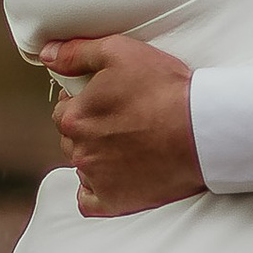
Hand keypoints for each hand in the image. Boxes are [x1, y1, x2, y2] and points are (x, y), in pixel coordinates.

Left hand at [41, 34, 204, 214]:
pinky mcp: (116, 200)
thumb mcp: (119, 52)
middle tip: (122, 119)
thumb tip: (48, 54)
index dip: (83, 102)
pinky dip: (96, 190)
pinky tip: (112, 177)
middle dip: (89, 129)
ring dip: (96, 156)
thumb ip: (77, 53)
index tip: (106, 100)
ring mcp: (97, 179)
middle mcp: (81, 151)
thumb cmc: (166, 90)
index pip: (64, 110)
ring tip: (127, 143)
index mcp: (75, 117)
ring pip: (82, 167)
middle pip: (72, 139)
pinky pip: (90, 201)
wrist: (203, 128)